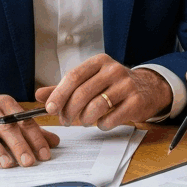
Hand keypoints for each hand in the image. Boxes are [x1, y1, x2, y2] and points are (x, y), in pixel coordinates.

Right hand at [0, 86, 60, 168]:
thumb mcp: (3, 115)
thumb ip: (27, 129)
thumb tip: (54, 142)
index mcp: (3, 103)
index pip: (23, 121)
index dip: (35, 137)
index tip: (45, 154)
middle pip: (6, 126)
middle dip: (19, 145)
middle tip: (29, 162)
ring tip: (7, 165)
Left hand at [35, 53, 171, 129]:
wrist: (149, 88)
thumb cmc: (113, 85)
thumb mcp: (90, 80)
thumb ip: (64, 88)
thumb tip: (38, 95)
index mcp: (99, 62)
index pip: (74, 76)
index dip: (59, 94)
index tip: (50, 109)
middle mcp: (113, 70)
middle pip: (83, 93)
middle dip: (69, 111)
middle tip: (64, 121)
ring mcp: (126, 85)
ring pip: (96, 107)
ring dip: (85, 119)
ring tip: (84, 121)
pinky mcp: (136, 101)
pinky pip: (111, 118)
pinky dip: (102, 125)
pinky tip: (102, 122)